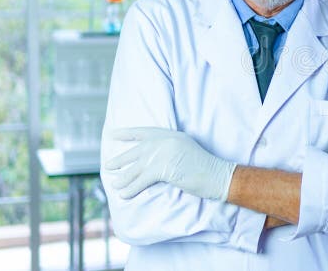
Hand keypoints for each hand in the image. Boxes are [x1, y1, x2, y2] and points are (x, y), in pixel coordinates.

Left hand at [104, 127, 235, 200]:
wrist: (219, 176)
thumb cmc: (206, 168)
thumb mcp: (186, 151)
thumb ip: (169, 151)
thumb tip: (150, 161)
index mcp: (172, 135)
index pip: (145, 132)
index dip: (128, 133)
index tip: (113, 134)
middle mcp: (166, 141)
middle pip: (137, 150)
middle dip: (121, 159)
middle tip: (109, 165)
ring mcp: (164, 154)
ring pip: (137, 167)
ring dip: (124, 178)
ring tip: (115, 184)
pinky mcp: (163, 169)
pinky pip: (141, 180)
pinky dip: (131, 188)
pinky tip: (125, 194)